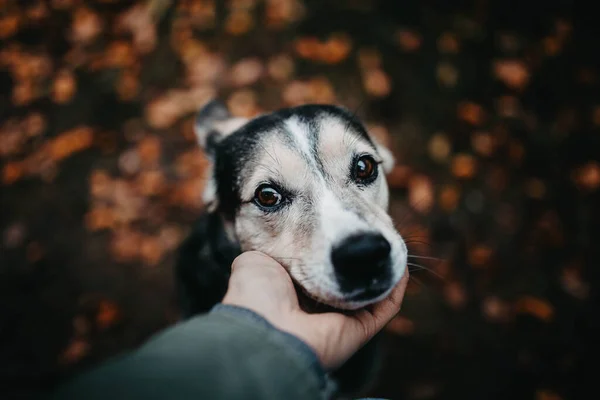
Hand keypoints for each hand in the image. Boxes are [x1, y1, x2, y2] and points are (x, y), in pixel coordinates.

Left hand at [222, 251, 408, 369]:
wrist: (264, 327)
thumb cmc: (255, 293)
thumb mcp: (255, 260)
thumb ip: (269, 252)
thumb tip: (274, 245)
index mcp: (292, 295)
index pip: (320, 273)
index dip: (333, 253)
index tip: (343, 233)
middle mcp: (317, 310)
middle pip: (348, 284)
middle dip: (361, 261)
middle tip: (371, 236)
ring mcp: (341, 322)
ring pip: (370, 295)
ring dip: (381, 271)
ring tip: (389, 243)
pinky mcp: (360, 330)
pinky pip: (385, 308)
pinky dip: (395, 286)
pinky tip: (398, 264)